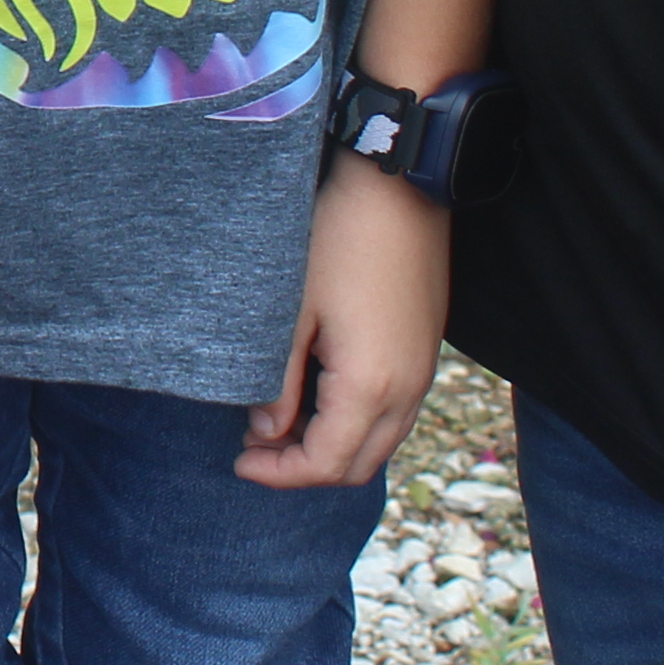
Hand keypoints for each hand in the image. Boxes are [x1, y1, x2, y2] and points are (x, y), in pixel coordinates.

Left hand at [240, 159, 443, 488]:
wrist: (397, 190)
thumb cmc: (337, 241)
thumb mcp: (291, 313)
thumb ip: (279, 382)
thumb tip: (266, 431)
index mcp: (371, 386)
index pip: (326, 464)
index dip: (280, 474)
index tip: (239, 461)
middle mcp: (408, 391)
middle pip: (357, 466)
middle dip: (304, 468)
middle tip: (255, 446)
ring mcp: (422, 373)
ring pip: (379, 443)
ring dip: (332, 447)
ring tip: (278, 422)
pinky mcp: (425, 353)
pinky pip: (393, 414)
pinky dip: (355, 423)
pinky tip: (316, 395)